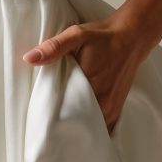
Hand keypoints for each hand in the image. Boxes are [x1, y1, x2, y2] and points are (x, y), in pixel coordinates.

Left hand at [22, 15, 152, 135]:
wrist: (131, 38)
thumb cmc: (102, 37)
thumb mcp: (76, 35)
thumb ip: (53, 47)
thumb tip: (29, 58)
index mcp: (92, 88)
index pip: (65, 113)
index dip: (51, 117)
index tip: (40, 118)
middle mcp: (104, 104)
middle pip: (77, 123)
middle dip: (62, 124)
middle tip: (47, 124)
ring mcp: (112, 108)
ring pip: (89, 127)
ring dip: (76, 126)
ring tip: (61, 125)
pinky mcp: (117, 108)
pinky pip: (102, 126)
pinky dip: (90, 126)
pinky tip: (80, 124)